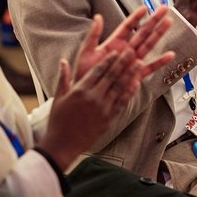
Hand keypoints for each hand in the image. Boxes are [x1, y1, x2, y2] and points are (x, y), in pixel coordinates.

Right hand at [40, 49, 151, 169]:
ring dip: (130, 74)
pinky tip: (136, 84)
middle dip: (122, 62)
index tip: (115, 52)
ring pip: (120, 87)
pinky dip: (129, 92)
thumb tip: (63, 61)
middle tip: (131, 51)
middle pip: (111, 76)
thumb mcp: (58, 97)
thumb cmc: (58, 121)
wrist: (63, 144)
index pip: (97, 70)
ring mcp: (103, 109)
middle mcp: (93, 97)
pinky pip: (122, 103)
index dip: (108, 60)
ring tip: (138, 63)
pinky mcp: (108, 119)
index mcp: (80, 90)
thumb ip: (63, 78)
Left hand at [71, 7, 174, 80]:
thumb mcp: (86, 53)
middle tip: (164, 8)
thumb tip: (97, 16)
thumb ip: (93, 35)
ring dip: (158, 34)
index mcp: (114, 43)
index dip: (136, 17)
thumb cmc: (84, 74)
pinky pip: (150, 67)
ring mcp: (132, 62)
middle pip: (142, 32)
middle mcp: (126, 51)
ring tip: (169, 22)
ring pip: (148, 45)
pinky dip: (160, 62)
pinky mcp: (136, 75)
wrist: (86, 96)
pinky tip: (170, 55)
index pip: (127, 26)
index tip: (145, 7)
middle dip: (153, 21)